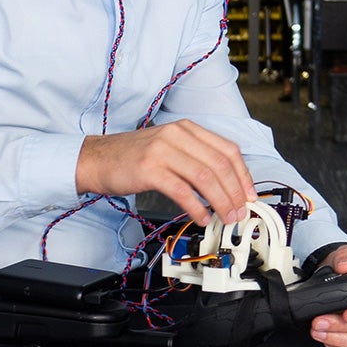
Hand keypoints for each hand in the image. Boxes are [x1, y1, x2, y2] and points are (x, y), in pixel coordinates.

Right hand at [77, 120, 257, 226]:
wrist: (97, 159)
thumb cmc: (134, 158)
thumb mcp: (170, 148)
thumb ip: (196, 159)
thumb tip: (227, 186)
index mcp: (187, 128)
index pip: (228, 150)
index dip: (244, 175)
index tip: (250, 195)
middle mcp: (177, 134)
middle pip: (220, 165)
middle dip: (235, 193)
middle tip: (240, 212)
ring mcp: (163, 150)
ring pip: (205, 178)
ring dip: (221, 202)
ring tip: (225, 218)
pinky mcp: (150, 169)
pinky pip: (183, 191)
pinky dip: (197, 207)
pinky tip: (200, 218)